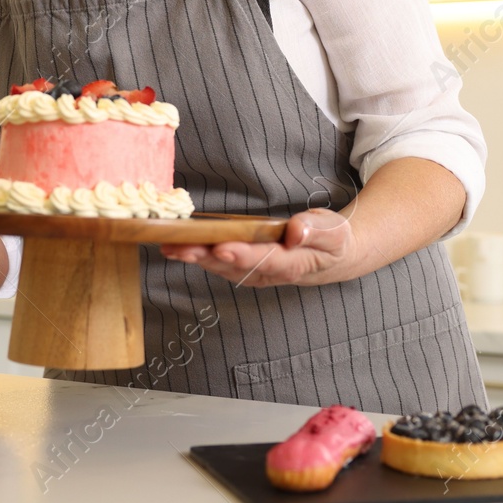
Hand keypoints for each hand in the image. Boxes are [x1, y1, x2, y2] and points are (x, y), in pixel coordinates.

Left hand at [159, 208, 357, 287]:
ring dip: (194, 258)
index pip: (262, 259)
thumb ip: (315, 230)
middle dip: (203, 256)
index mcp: (292, 263)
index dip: (241, 254)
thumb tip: (295, 230)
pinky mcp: (246, 267)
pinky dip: (198, 255)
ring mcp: (255, 272)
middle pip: (232, 266)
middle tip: (177, 247)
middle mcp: (269, 272)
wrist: (334, 256)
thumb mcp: (333, 230)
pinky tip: (178, 248)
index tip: (221, 247)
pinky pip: (219, 263)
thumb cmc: (333, 239)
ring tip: (168, 247)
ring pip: (220, 267)